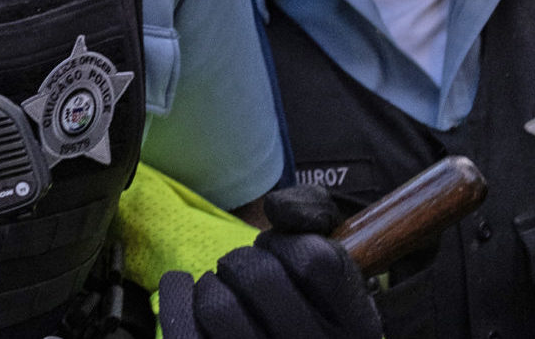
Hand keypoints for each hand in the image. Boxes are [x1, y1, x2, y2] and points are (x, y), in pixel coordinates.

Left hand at [160, 186, 380, 338]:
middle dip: (243, 260)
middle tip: (245, 272)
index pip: (315, 259)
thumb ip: (314, 211)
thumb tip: (278, 209)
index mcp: (356, 326)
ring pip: (219, 307)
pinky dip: (178, 296)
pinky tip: (188, 292)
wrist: (279, 337)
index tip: (282, 252)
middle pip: (260, 277)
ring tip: (223, 289)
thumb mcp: (331, 252)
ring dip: (213, 283)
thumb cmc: (306, 293)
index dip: (288, 243)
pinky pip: (184, 326)